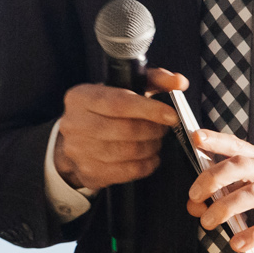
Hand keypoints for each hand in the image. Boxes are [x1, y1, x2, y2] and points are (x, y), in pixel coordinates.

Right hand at [53, 67, 190, 189]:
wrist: (76, 140)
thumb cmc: (105, 111)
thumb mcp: (124, 88)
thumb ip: (154, 80)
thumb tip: (179, 82)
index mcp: (81, 97)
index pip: (119, 103)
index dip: (149, 109)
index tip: (171, 115)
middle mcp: (74, 124)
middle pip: (126, 129)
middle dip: (153, 129)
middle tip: (164, 129)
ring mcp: (79, 151)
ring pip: (128, 151)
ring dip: (151, 147)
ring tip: (156, 141)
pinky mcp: (89, 172)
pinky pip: (127, 171)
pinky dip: (146, 164)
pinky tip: (150, 157)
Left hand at [187, 131, 253, 251]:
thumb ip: (245, 185)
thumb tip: (208, 197)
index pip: (238, 145)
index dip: (216, 141)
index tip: (196, 137)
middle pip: (239, 167)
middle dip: (212, 179)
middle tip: (194, 196)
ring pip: (252, 193)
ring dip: (226, 208)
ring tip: (208, 222)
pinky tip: (239, 243)